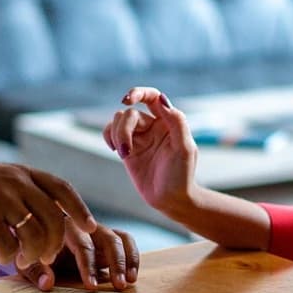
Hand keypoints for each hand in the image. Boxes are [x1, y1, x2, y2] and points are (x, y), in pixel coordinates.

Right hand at [0, 164, 94, 269]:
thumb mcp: (3, 182)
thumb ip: (29, 193)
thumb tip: (62, 217)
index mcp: (23, 173)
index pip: (62, 188)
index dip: (80, 209)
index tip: (91, 227)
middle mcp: (15, 182)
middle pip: (53, 216)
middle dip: (56, 242)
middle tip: (50, 256)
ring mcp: (0, 199)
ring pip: (35, 234)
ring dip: (33, 253)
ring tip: (23, 258)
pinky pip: (9, 245)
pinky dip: (8, 256)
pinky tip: (0, 254)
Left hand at [18, 223, 139, 290]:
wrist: (34, 234)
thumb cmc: (31, 251)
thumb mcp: (26, 261)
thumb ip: (35, 272)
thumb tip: (48, 285)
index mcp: (63, 228)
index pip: (81, 246)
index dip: (88, 266)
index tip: (92, 286)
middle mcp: (83, 225)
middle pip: (105, 239)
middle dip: (114, 263)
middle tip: (118, 285)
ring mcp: (97, 229)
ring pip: (118, 238)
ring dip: (126, 260)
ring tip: (128, 282)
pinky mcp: (107, 235)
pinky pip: (126, 240)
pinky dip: (132, 256)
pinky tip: (133, 275)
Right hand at [102, 87, 197, 213]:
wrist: (171, 199)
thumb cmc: (182, 175)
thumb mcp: (184, 148)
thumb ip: (176, 122)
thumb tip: (161, 99)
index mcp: (169, 120)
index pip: (152, 97)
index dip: (138, 93)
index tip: (126, 100)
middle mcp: (153, 125)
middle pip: (129, 113)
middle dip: (123, 130)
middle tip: (125, 152)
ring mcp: (139, 136)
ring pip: (118, 121)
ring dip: (116, 135)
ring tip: (123, 154)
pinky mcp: (127, 148)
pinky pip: (111, 132)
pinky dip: (108, 137)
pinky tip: (116, 150)